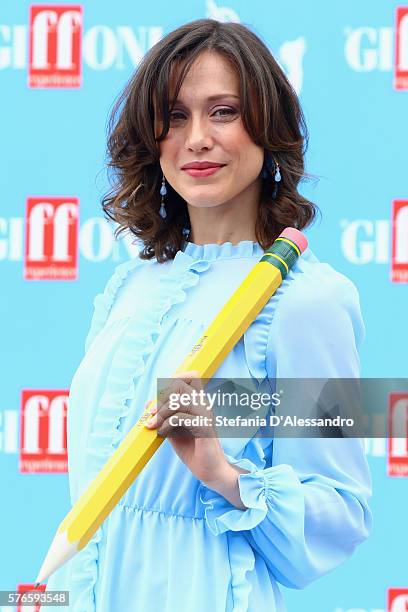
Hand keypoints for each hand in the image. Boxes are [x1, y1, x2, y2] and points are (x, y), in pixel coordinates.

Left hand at [144, 371, 249, 508]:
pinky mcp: (205, 427)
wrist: (210, 471)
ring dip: (161, 412)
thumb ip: (164, 415)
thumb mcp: (173, 429)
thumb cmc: (192, 449)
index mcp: (198, 402)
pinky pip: (181, 417)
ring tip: (154, 426)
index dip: (172, 380)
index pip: (190, 376)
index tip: (159, 397)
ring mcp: (206, 414)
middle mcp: (204, 404)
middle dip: (161, 397)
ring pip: (179, 400)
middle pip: (181, 385)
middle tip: (151, 414)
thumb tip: (149, 404)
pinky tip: (163, 434)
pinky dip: (166, 424)